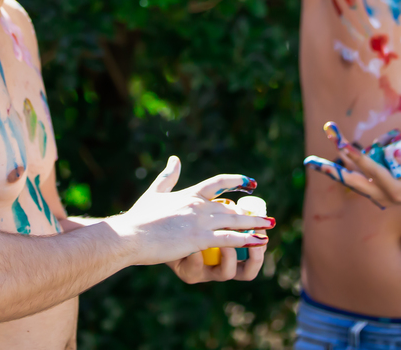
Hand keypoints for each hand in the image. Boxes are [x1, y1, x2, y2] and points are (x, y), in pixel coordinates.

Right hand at [107, 156, 271, 268]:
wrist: (130, 235)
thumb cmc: (139, 218)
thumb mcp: (154, 193)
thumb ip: (167, 177)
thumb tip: (175, 158)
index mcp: (189, 194)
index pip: (217, 183)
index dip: (235, 182)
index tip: (250, 182)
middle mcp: (198, 205)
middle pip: (231, 207)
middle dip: (250, 211)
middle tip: (266, 215)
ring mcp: (200, 221)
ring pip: (235, 221)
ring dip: (255, 224)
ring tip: (270, 225)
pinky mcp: (199, 239)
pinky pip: (229, 239)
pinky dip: (246, 240)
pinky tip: (259, 241)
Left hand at [304, 121, 400, 208]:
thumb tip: (396, 151)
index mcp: (396, 192)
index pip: (372, 171)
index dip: (357, 157)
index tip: (344, 145)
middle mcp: (384, 195)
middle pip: (353, 182)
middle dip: (333, 171)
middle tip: (311, 162)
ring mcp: (380, 193)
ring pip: (354, 179)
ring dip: (337, 167)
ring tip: (316, 159)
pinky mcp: (379, 188)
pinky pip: (360, 176)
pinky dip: (349, 166)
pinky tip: (340, 154)